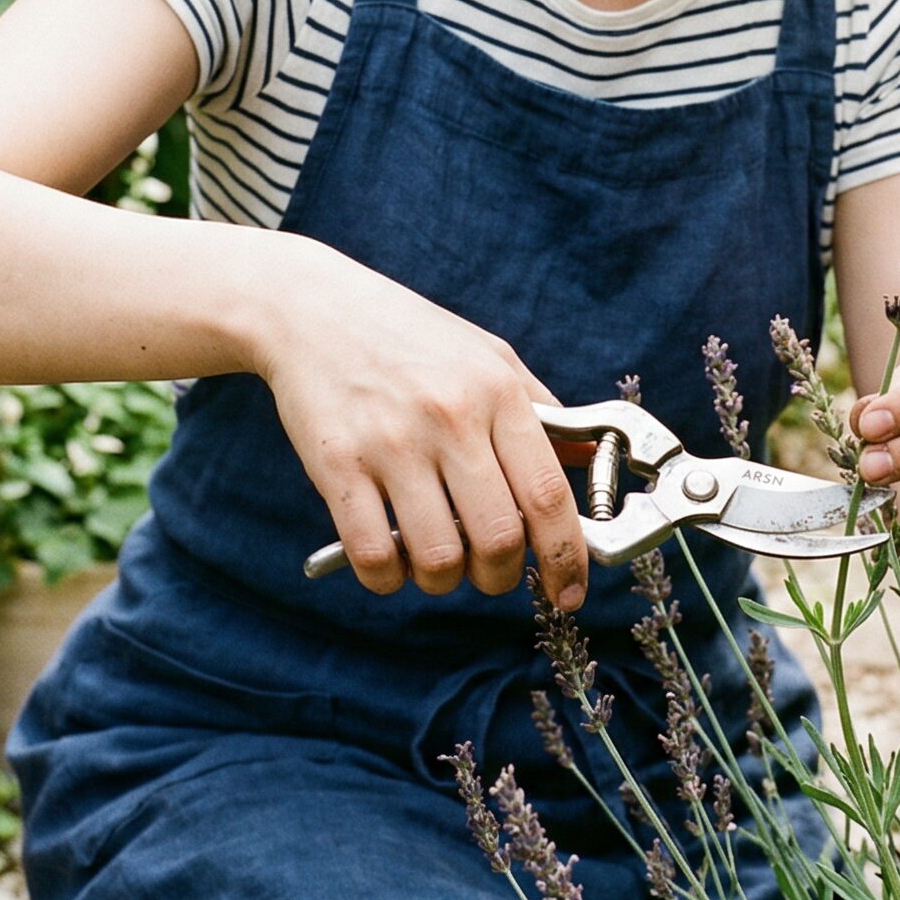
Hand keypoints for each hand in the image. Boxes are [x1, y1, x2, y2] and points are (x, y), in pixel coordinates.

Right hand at [254, 241, 587, 605]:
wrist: (313, 307)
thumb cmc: (409, 335)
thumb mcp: (488, 355)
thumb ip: (541, 410)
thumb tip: (587, 461)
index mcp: (497, 392)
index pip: (548, 496)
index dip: (566, 557)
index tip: (568, 591)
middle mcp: (450, 418)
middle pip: (498, 537)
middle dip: (500, 576)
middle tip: (489, 570)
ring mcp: (391, 443)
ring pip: (438, 557)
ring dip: (444, 579)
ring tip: (437, 559)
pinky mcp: (336, 464)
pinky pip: (373, 555)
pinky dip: (387, 579)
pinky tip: (390, 561)